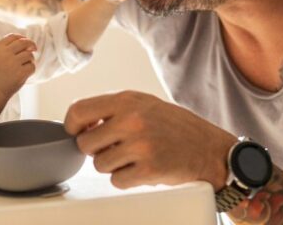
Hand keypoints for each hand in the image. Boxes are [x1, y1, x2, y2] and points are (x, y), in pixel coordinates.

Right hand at [0, 33, 36, 98]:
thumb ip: (7, 47)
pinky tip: (25, 73)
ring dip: (30, 59)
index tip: (25, 42)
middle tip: (34, 48)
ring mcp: (12, 63)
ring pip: (29, 55)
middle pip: (23, 42)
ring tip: (24, 66)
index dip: (22, 38)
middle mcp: (5, 54)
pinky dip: (30, 69)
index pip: (13, 37)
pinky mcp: (19, 73)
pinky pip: (32, 66)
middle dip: (31, 44)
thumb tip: (28, 42)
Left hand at [64, 90, 236, 188]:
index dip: (72, 126)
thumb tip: (78, 124)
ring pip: (99, 165)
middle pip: (85, 144)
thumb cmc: (175, 126)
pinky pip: (116, 181)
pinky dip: (126, 179)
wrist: (209, 149)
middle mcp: (132, 120)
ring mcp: (140, 145)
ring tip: (133, 157)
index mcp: (127, 100)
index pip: (78, 111)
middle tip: (114, 148)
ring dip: (112, 166)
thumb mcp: (143, 104)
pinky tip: (142, 169)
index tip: (78, 133)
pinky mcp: (148, 170)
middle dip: (95, 150)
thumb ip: (112, 110)